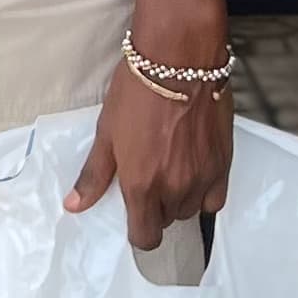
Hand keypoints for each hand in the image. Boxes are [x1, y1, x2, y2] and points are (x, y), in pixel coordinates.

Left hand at [67, 54, 231, 254]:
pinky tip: (194, 172)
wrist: (179, 59)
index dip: (138, 231)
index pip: (144, 237)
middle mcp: (174, 189)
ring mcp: (202, 178)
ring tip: (171, 168)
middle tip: (150, 177)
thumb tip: (74, 205)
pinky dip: (205, 192)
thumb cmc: (138, 90)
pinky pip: (216, 198)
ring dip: (180, 199)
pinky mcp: (224, 164)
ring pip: (191, 209)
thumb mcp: (107, 132)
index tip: (135, 215)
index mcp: (141, 185)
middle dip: (156, 207)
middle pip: (167, 221)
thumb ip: (94, 175)